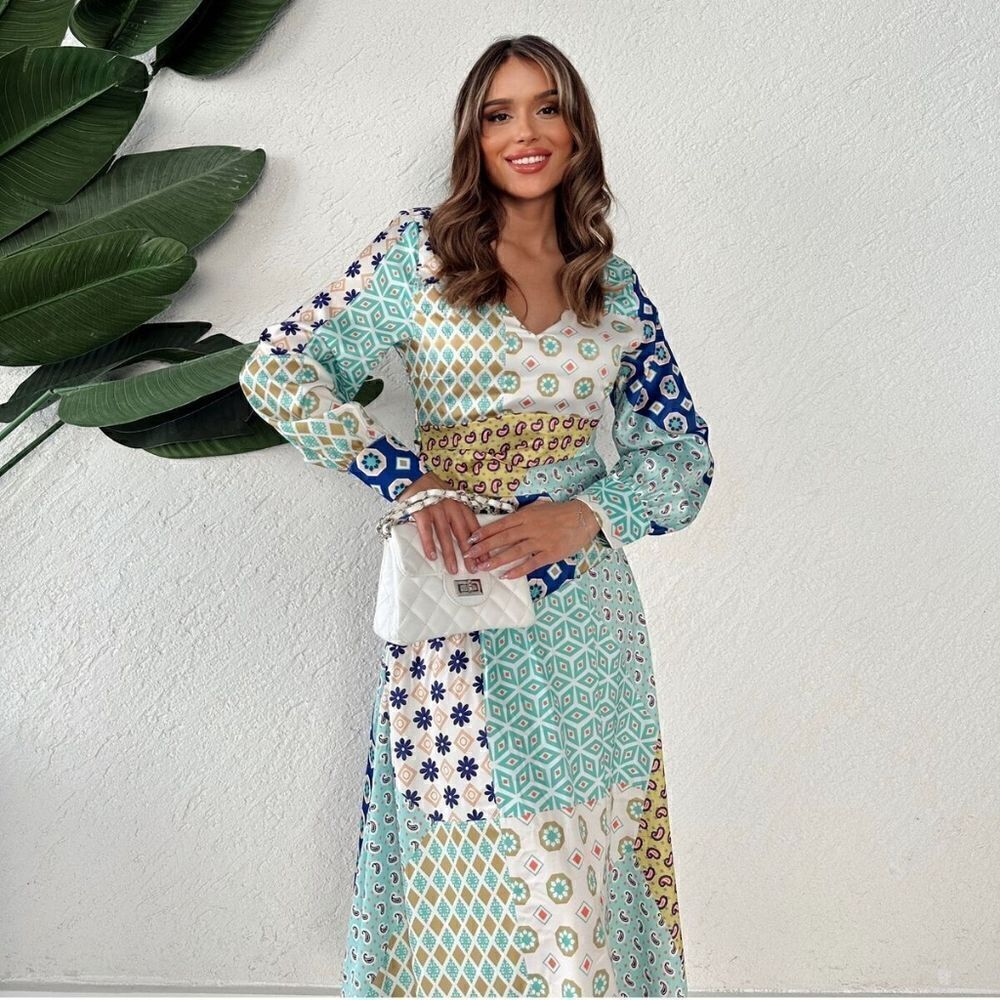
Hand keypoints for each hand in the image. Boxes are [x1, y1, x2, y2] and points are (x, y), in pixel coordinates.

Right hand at [396, 473, 480, 573]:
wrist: (413, 476)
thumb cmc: (434, 492)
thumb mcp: (452, 499)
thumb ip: (459, 515)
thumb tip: (469, 538)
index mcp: (461, 506)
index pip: (474, 528)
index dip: (480, 544)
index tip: (485, 559)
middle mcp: (452, 508)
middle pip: (462, 534)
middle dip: (468, 553)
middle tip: (473, 569)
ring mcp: (437, 509)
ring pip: (445, 535)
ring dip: (449, 553)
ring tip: (453, 569)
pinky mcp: (422, 511)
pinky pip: (426, 530)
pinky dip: (429, 543)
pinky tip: (432, 556)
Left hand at [464, 499, 601, 578]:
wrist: (583, 517)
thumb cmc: (560, 512)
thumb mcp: (538, 507)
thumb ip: (522, 515)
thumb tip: (506, 522)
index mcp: (526, 515)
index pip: (501, 524)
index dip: (485, 532)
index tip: (471, 539)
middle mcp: (530, 528)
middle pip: (503, 538)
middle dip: (484, 547)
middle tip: (470, 555)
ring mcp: (540, 541)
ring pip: (514, 552)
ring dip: (497, 560)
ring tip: (483, 566)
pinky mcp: (550, 553)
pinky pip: (531, 563)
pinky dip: (518, 570)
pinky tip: (506, 576)